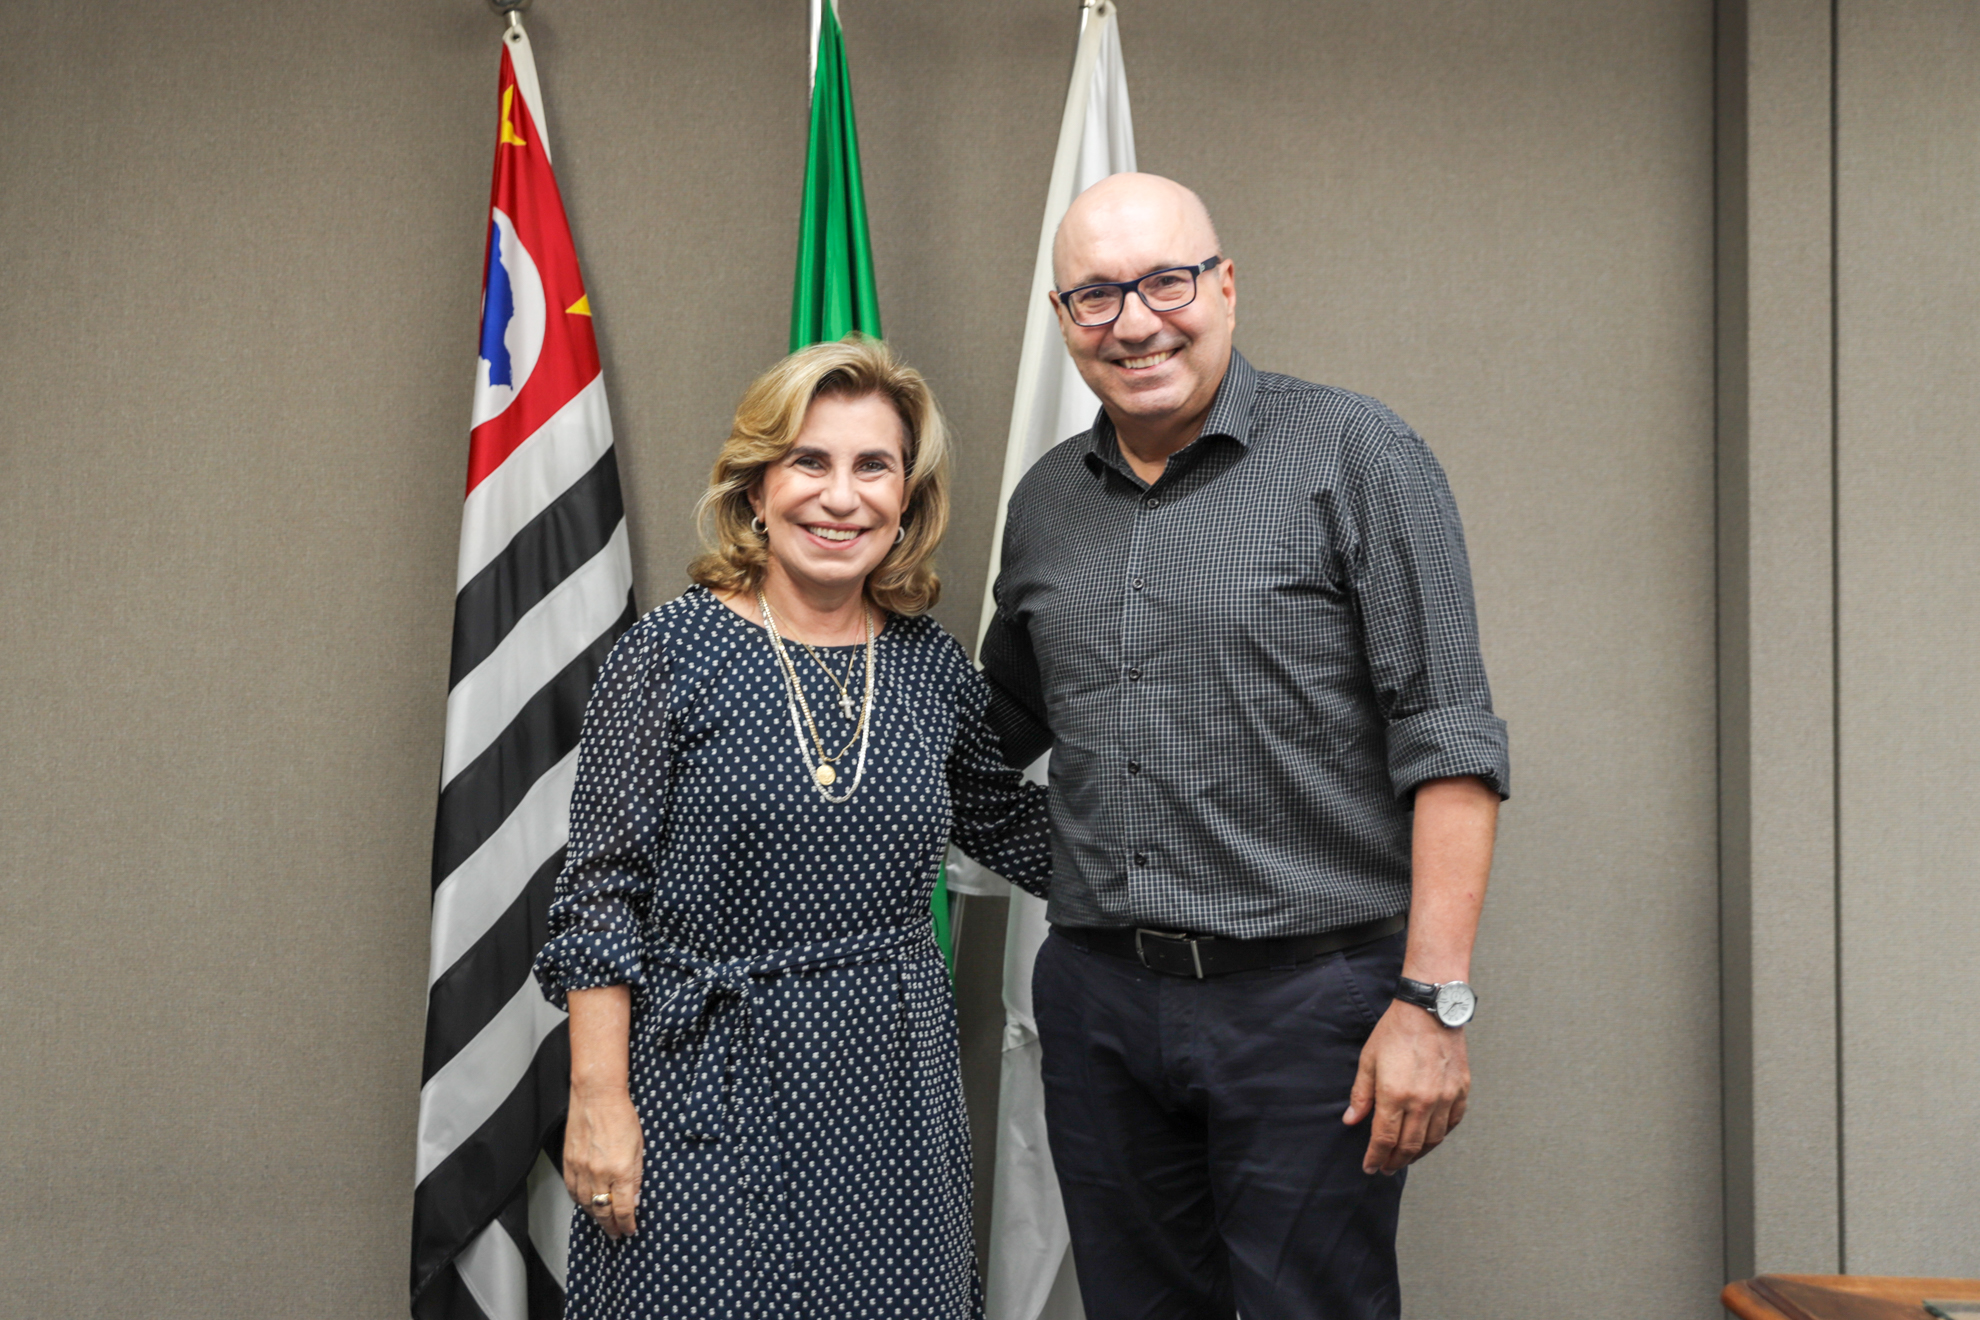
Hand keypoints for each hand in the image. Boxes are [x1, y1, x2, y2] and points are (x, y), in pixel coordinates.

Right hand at [564, 1085, 643, 1238]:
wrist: (596, 1097)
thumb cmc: (621, 1116)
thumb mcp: (639, 1147)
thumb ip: (636, 1176)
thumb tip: (635, 1199)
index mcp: (621, 1170)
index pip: (624, 1209)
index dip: (627, 1224)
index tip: (630, 1230)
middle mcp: (599, 1173)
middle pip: (603, 1211)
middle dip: (611, 1226)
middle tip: (615, 1234)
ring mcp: (581, 1169)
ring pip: (586, 1205)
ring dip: (595, 1217)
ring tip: (603, 1222)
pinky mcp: (569, 1163)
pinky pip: (572, 1191)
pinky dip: (580, 1202)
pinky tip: (587, 1204)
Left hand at [1342, 999, 1468, 1174]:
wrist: (1430, 1010)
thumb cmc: (1396, 1031)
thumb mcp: (1369, 1060)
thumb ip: (1361, 1094)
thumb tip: (1351, 1120)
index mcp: (1395, 1095)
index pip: (1384, 1140)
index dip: (1375, 1158)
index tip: (1370, 1167)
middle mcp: (1422, 1102)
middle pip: (1409, 1146)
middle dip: (1394, 1161)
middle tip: (1386, 1168)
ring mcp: (1444, 1098)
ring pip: (1432, 1140)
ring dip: (1417, 1154)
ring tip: (1405, 1158)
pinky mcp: (1460, 1091)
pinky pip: (1451, 1124)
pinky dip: (1439, 1136)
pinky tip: (1429, 1139)